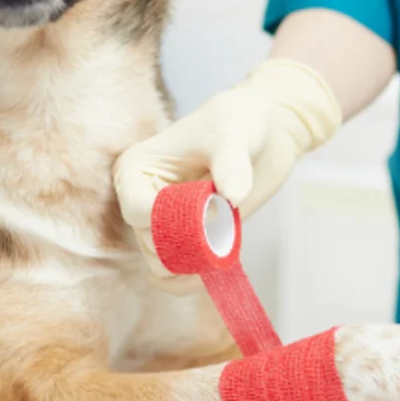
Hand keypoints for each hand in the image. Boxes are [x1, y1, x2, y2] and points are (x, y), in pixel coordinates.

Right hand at [113, 58, 339, 290]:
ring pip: (162, 265)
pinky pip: (175, 276)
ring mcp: (161, 223)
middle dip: (188, 244)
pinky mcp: (184, 240)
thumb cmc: (239, 121)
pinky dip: (194, 279)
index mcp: (136, 169)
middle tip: (226, 227)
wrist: (263, 134)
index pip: (138, 210)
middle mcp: (140, 200)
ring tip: (227, 243)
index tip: (212, 211)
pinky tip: (219, 267)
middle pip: (150, 243)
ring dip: (195, 263)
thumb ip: (231, 161)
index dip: (172, 220)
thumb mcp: (235, 133)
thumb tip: (232, 196)